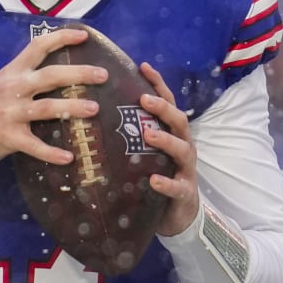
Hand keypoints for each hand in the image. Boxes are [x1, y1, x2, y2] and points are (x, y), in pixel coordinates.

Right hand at [0, 27, 108, 175]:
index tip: (84, 34)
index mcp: (12, 73)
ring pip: (47, 108)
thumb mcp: (2, 86)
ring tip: (94, 110)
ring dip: (72, 108)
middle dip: (79, 74)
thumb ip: (25, 79)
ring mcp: (10, 113)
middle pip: (50, 76)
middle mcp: (12, 89)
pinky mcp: (8, 137)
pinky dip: (52, 153)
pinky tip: (68, 157)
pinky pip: (34, 145)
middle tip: (103, 75)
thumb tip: (61, 75)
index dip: (61, 37)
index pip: (37, 47)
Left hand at [138, 63, 199, 236]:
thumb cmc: (156, 177)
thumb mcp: (143, 153)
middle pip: (178, 121)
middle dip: (162, 108)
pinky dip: (166, 183)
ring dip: (165, 141)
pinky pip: (176, 187)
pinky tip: (153, 181)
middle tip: (143, 99)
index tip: (143, 66)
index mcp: (172, 134)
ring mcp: (185, 170)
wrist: (177, 216)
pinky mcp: (184, 193)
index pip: (167, 103)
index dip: (158, 84)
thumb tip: (96, 110)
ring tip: (148, 135)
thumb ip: (130, 134)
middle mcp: (182, 146)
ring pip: (182, 150)